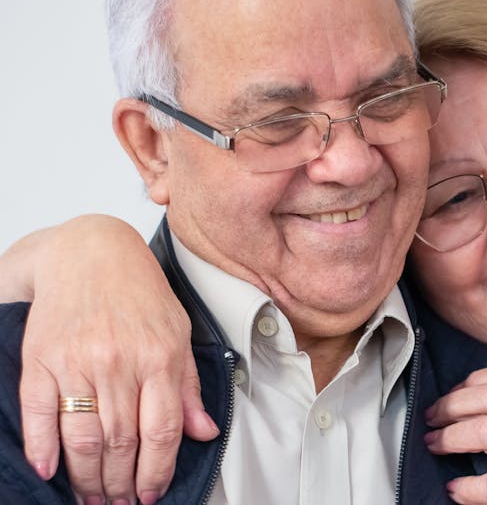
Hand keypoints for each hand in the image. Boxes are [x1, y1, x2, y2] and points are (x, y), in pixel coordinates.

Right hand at [13, 215, 218, 504]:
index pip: (162, 431)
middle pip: (121, 442)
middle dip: (121, 483)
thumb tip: (202, 432)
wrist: (88, 252)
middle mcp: (120, 361)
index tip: (152, 492)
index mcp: (159, 356)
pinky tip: (51, 471)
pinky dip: (43, 448)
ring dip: (87, 477)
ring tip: (92, 497)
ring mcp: (77, 361)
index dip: (157, 471)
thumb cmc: (138, 292)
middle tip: (120, 503)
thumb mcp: (178, 332)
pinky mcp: (40, 359)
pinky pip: (40, 413)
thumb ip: (188, 385)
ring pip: (83, 437)